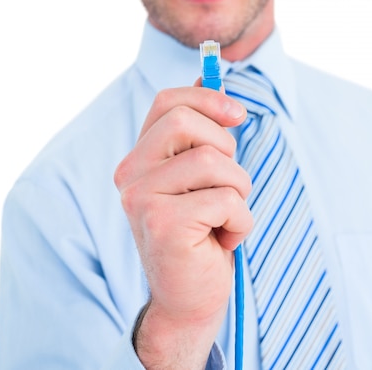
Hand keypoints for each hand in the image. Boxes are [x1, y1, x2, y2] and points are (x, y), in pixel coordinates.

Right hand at [114, 84, 251, 368]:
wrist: (190, 298)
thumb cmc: (201, 231)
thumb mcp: (200, 175)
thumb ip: (199, 130)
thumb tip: (208, 73)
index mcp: (139, 158)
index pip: (167, 102)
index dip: (207, 99)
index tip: (238, 116)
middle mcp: (130, 174)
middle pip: (185, 122)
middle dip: (225, 149)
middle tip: (228, 184)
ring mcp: (142, 199)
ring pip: (214, 162)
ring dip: (239, 191)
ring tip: (226, 218)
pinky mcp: (163, 225)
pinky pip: (226, 200)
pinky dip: (240, 221)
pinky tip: (223, 241)